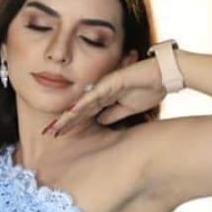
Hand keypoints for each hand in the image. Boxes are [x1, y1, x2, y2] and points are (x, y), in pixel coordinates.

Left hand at [47, 57, 164, 135]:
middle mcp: (100, 92)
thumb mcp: (128, 109)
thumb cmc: (149, 89)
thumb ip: (112, 114)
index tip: (58, 134)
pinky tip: (71, 113)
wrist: (164, 76)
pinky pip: (93, 95)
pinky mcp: (110, 82)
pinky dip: (82, 105)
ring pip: (81, 103)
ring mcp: (104, 86)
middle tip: (48, 133)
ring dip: (67, 116)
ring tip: (54, 127)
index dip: (70, 123)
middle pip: (78, 109)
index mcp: (104, 98)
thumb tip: (99, 121)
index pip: (83, 113)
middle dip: (63, 122)